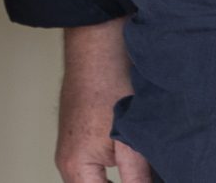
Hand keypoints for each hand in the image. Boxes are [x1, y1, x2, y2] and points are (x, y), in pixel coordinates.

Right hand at [58, 20, 152, 182]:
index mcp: (76, 169)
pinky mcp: (82, 135)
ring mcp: (73, 147)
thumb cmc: (108, 85)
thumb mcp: (131, 143)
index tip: (144, 180)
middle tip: (147, 175)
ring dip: (120, 180)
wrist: (98, 46)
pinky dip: (116, 170)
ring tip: (144, 171)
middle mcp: (68, 161)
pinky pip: (97, 166)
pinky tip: (137, 163)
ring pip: (98, 180)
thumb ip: (137, 180)